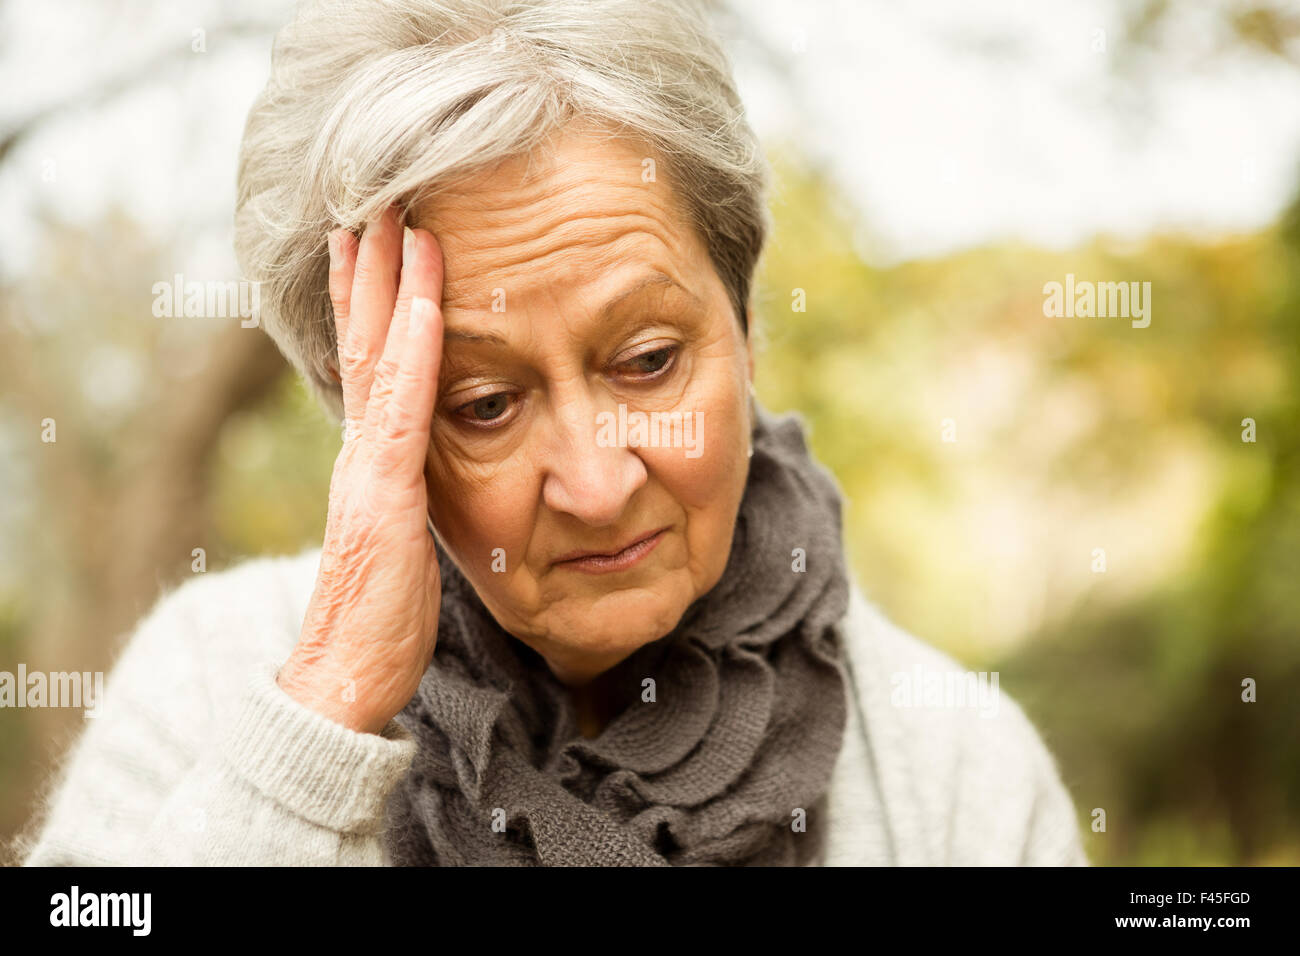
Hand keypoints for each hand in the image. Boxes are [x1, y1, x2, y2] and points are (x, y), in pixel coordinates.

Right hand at [277, 206, 444, 734]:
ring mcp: (366, 470)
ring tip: (394, 221)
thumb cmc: (385, 617)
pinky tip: (423, 303)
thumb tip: (435, 466)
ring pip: (376, 359)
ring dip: (387, 287)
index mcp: (374, 460)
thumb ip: (416, 491)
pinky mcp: (380, 498)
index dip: (376, 301)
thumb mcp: (409, 539)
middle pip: (365, 342)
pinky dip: (412, 352)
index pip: (374, 363)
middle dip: (372, 270)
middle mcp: (362, 453)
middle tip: (380, 200)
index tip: (383, 243)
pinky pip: (400, 411)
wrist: (349, 680)